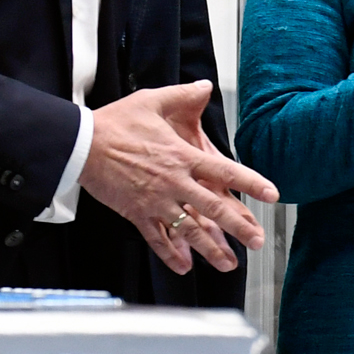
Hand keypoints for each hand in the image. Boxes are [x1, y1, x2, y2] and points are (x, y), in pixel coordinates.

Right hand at [82, 81, 278, 275]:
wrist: (81, 144)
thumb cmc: (115, 122)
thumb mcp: (151, 101)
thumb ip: (182, 95)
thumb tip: (204, 85)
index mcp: (182, 156)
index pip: (225, 171)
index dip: (251, 183)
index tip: (272, 195)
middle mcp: (174, 182)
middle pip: (213, 208)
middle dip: (238, 228)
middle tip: (256, 242)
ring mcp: (155, 201)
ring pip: (188, 230)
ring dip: (209, 249)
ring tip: (228, 264)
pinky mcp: (136, 213)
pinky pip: (156, 238)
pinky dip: (170, 254)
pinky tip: (184, 267)